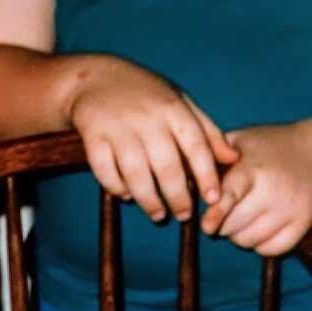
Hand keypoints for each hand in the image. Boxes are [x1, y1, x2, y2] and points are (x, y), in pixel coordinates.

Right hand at [67, 56, 238, 220]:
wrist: (96, 80)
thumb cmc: (145, 95)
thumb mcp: (180, 103)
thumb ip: (207, 131)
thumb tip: (232, 159)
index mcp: (173, 109)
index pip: (196, 146)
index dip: (206, 175)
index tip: (213, 199)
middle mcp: (147, 119)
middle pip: (166, 166)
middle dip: (178, 196)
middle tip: (184, 215)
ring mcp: (119, 129)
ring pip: (135, 174)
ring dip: (148, 200)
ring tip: (158, 214)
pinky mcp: (94, 138)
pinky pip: (105, 172)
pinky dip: (116, 188)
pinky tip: (127, 196)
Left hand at [201, 119, 311, 255]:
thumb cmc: (263, 148)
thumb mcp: (237, 142)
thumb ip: (209, 158)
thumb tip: (178, 175)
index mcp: (251, 169)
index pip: (230, 196)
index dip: (216, 214)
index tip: (207, 226)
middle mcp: (273, 190)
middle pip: (231, 227)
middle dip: (221, 223)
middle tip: (229, 209)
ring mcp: (290, 208)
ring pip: (246, 242)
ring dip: (238, 235)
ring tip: (245, 214)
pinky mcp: (303, 223)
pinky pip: (270, 250)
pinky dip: (260, 244)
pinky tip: (261, 226)